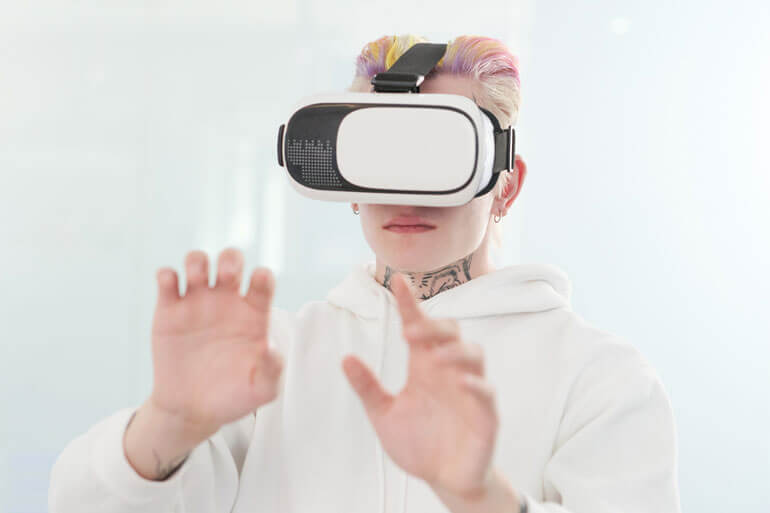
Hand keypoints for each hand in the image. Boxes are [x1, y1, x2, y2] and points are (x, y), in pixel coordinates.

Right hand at [149, 248, 283, 441]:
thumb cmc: (233, 396)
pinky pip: (167, 281)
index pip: (262, 281)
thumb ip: (273, 370)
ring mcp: (197, 303)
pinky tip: (169, 285)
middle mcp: (227, 301)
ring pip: (198, 262)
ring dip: (197, 261)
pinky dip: (167, 275)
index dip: (262, 276)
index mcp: (254, 313)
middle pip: (230, 260)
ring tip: (197, 278)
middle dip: (229, 259)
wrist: (193, 410)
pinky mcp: (169, 311)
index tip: (259, 280)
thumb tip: (272, 347)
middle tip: (227, 275)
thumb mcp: (261, 390)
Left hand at [342, 272, 498, 498]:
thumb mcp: (384, 415)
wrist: (444, 480)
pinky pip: (487, 392)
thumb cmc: (418, 444)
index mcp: (424, 367)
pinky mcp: (485, 415)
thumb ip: (368, 388)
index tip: (397, 280)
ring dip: (455, 351)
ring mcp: (470, 391)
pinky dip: (476, 385)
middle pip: (449, 333)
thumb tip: (345, 358)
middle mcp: (448, 371)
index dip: (410, 303)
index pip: (418, 327)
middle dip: (433, 326)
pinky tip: (460, 384)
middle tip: (410, 332)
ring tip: (434, 358)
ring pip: (473, 354)